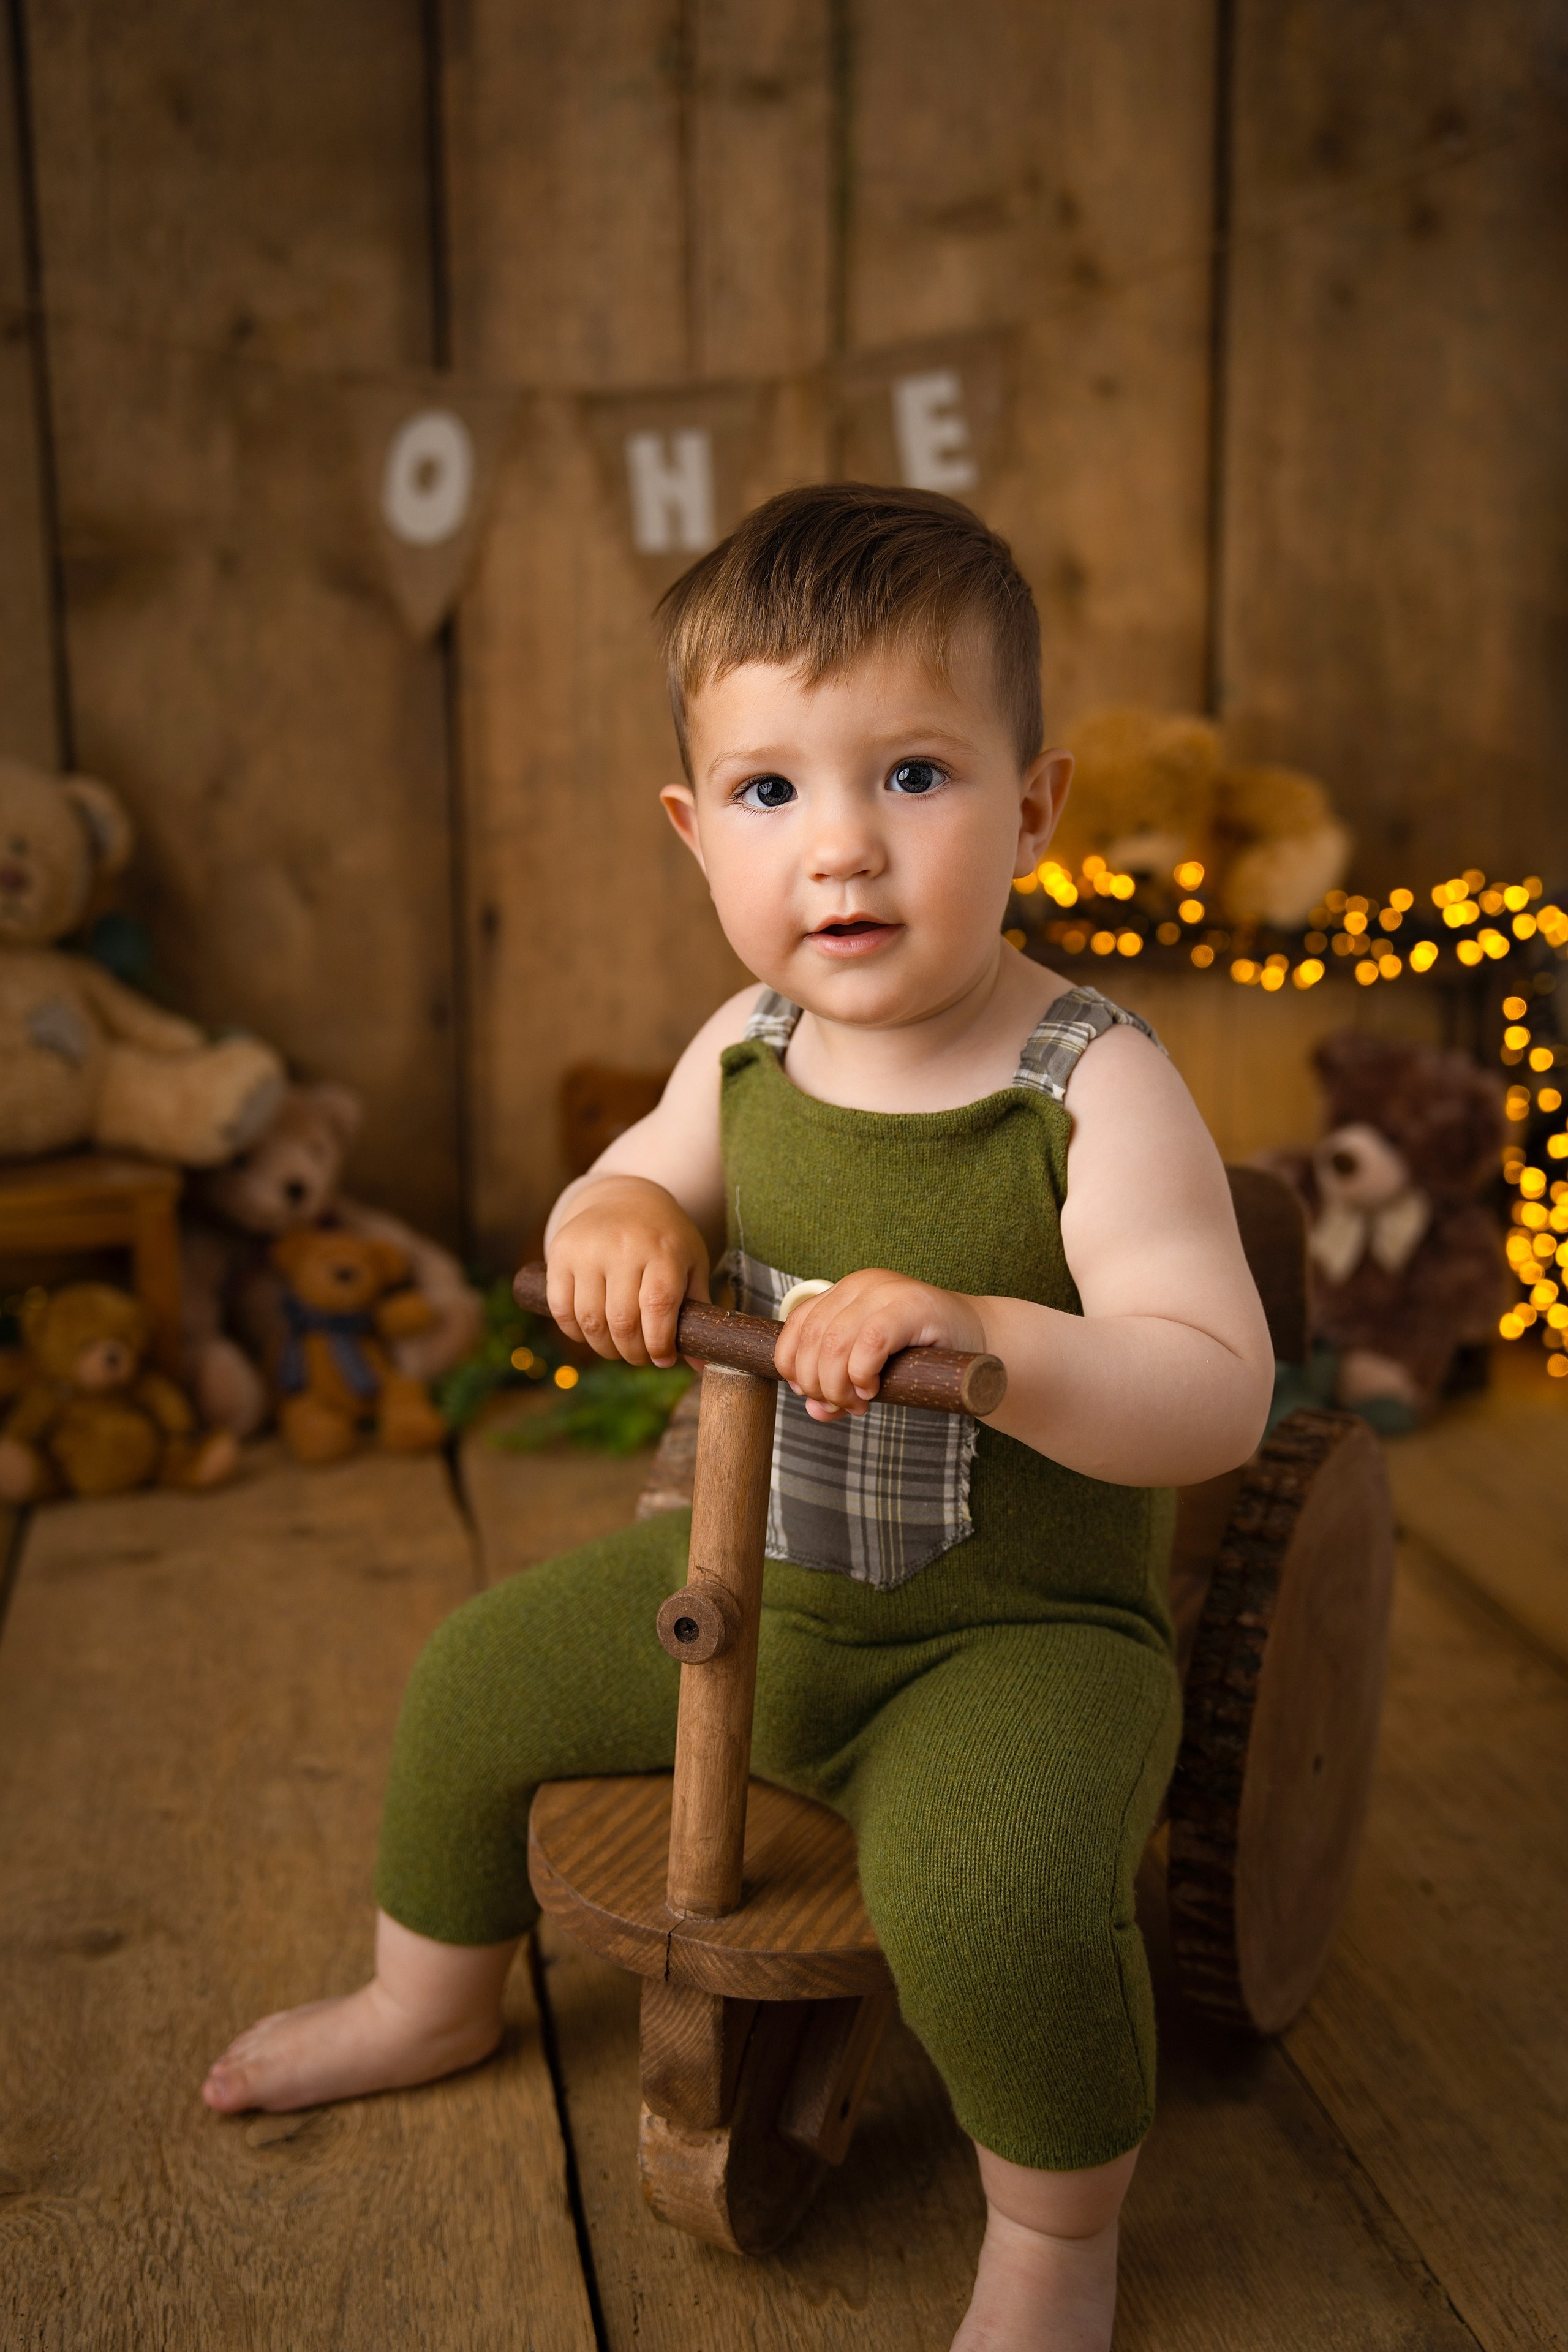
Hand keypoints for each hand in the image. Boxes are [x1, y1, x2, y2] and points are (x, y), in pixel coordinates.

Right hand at [541, 1176, 708, 1367]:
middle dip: (633, 1352)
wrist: (623, 1197)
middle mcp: (623, 1246)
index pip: (657, 1307)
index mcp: (663, 1249)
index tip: (664, 1360)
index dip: (659, 1343)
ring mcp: (587, 1249)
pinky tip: (591, 1333)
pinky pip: (561, 1308)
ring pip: (590, 1320)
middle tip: (640, 1358)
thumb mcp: (690, 1263)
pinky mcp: (560, 1254)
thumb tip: (700, 1366)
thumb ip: (696, 1310)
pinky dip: (575, 1332)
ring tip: (617, 1349)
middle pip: (622, 1321)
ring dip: (604, 1347)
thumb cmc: (664, 1238)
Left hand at [771, 1269, 987, 1420]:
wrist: (982, 1342)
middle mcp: (861, 1284)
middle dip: (817, 1384)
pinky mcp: (911, 1305)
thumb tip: (813, 1411)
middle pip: (812, 1339)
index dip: (793, 1366)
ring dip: (837, 1385)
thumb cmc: (924, 1356)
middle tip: (841, 1406)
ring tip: (858, 1403)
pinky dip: (861, 1373)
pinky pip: (869, 1342)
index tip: (812, 1395)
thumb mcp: (872, 1370)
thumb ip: (839, 1387)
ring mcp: (886, 1291)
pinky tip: (872, 1389)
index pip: (797, 1327)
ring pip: (834, 1342)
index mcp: (844, 1292)